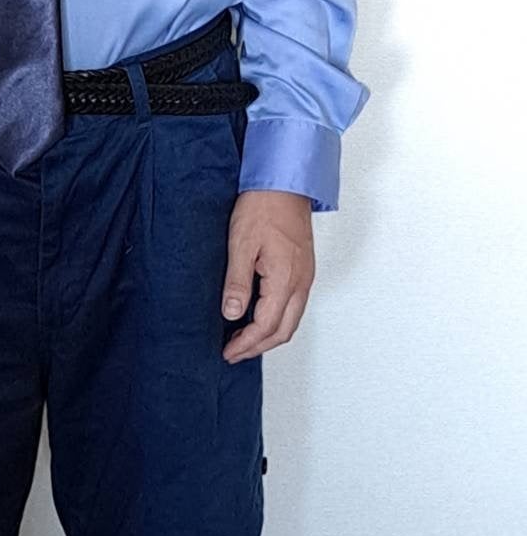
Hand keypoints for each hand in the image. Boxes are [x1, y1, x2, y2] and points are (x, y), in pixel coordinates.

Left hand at [220, 190, 314, 362]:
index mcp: (286, 279)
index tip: (228, 351)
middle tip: (234, 353)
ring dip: (269, 335)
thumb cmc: (263, 206)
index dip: (246, 344)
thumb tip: (232, 314)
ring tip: (243, 339)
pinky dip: (277, 319)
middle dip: (259, 347)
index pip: (267, 326)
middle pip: (284, 331)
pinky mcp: (304, 268)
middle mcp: (301, 282)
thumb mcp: (240, 243)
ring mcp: (306, 276)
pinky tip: (260, 315)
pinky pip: (294, 305)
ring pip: (291, 320)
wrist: (284, 182)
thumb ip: (237, 282)